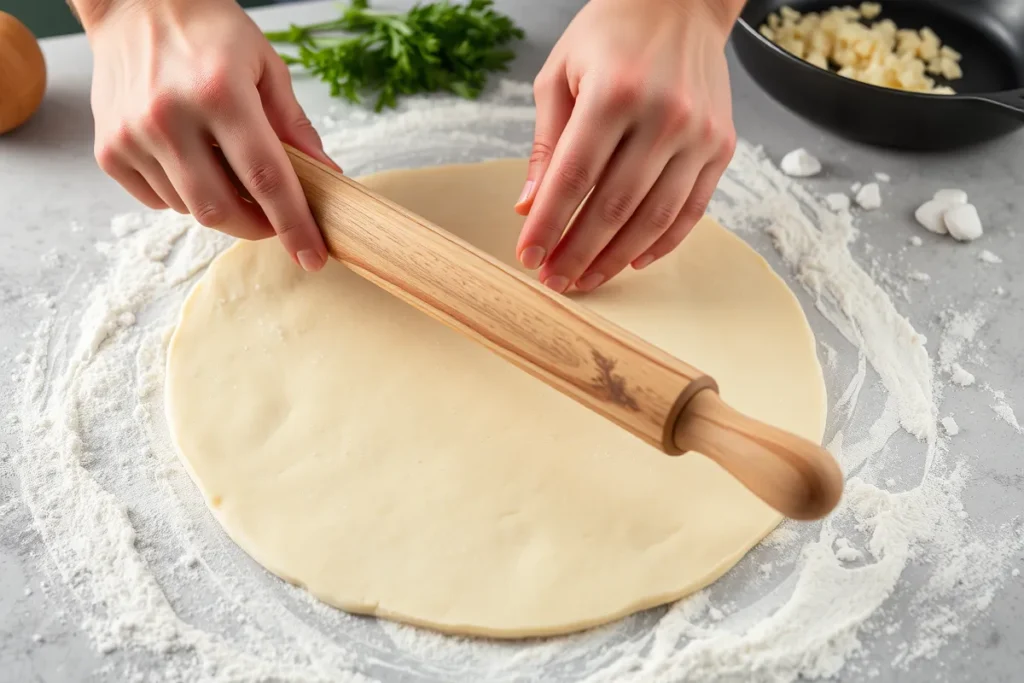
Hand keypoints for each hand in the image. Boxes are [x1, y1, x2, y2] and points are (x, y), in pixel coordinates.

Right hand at [82, 0, 338, 271]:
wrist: (132, 3)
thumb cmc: (206, 29)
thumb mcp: (265, 65)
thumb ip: (295, 125)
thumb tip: (327, 176)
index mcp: (219, 93)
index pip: (266, 178)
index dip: (293, 224)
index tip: (312, 256)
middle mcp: (169, 117)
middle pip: (222, 209)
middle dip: (257, 227)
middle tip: (275, 220)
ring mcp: (132, 136)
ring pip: (191, 209)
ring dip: (222, 206)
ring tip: (230, 173)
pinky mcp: (109, 150)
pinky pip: (158, 200)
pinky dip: (185, 196)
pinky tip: (193, 163)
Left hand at [515, 0, 739, 292]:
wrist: (680, 1)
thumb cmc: (610, 34)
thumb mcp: (561, 75)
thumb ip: (546, 144)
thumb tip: (530, 208)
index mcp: (615, 92)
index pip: (574, 177)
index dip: (549, 225)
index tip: (529, 257)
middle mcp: (664, 115)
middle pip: (613, 206)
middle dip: (578, 252)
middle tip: (555, 281)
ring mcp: (699, 134)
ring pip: (654, 217)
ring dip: (615, 257)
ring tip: (586, 279)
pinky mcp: (722, 146)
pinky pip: (692, 210)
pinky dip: (662, 243)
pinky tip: (632, 259)